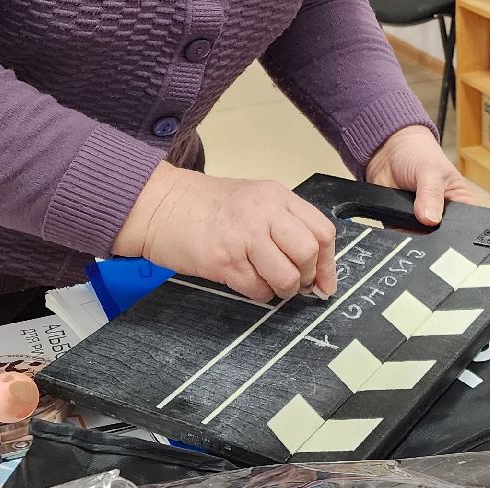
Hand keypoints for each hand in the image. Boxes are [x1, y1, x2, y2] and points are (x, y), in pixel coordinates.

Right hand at [113, 166, 336, 301]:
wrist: (160, 205)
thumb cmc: (206, 205)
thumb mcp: (253, 199)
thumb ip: (283, 223)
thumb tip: (314, 265)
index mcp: (276, 196)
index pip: (321, 230)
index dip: (328, 262)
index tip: (325, 281)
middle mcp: (264, 213)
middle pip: (308, 253)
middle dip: (308, 276)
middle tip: (297, 284)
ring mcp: (244, 236)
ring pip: (286, 276)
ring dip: (284, 289)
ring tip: (271, 284)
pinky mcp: (223, 261)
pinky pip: (257, 289)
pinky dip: (259, 293)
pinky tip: (247, 282)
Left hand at [365, 125, 476, 225]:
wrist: (388, 150)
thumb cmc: (419, 154)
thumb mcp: (431, 170)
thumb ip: (431, 194)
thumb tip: (430, 219)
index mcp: (460, 204)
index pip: (465, 225)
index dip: (457, 230)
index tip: (445, 228)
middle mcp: (442, 217)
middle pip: (441, 236)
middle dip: (432, 234)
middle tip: (423, 224)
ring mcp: (421, 223)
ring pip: (419, 239)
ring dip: (412, 233)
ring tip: (408, 219)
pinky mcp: (401, 224)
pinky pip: (400, 236)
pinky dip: (397, 232)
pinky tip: (395, 222)